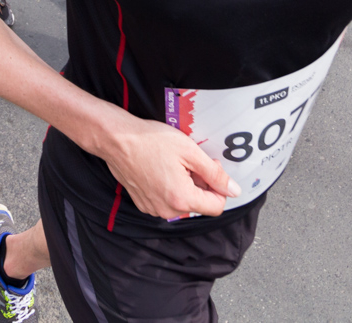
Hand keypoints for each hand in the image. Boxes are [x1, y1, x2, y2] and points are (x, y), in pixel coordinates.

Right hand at [100, 112, 240, 219]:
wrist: (117, 140)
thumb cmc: (151, 141)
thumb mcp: (190, 151)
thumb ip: (215, 174)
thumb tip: (234, 190)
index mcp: (182, 199)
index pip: (217, 206)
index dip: (218, 186)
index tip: (209, 168)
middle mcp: (167, 210)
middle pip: (199, 204)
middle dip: (200, 184)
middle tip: (189, 160)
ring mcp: (153, 209)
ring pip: (183, 202)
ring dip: (184, 185)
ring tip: (172, 164)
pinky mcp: (144, 204)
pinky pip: (166, 201)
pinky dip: (169, 187)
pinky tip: (160, 169)